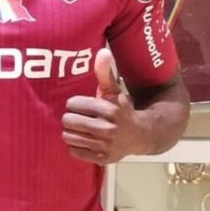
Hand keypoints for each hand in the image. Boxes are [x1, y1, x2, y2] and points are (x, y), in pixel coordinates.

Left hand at [61, 48, 151, 163]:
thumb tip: (103, 51)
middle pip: (68, 121)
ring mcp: (105, 146)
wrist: (141, 135)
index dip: (73, 103)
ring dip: (70, 131)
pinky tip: (83, 140)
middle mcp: (107, 129)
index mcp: (109, 109)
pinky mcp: (102, 159)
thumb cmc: (121, 109)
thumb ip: (105, 72)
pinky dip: (75, 146)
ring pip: (68, 136)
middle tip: (75, 117)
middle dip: (70, 117)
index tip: (78, 104)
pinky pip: (74, 151)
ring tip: (77, 128)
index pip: (73, 104)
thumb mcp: (114, 90)